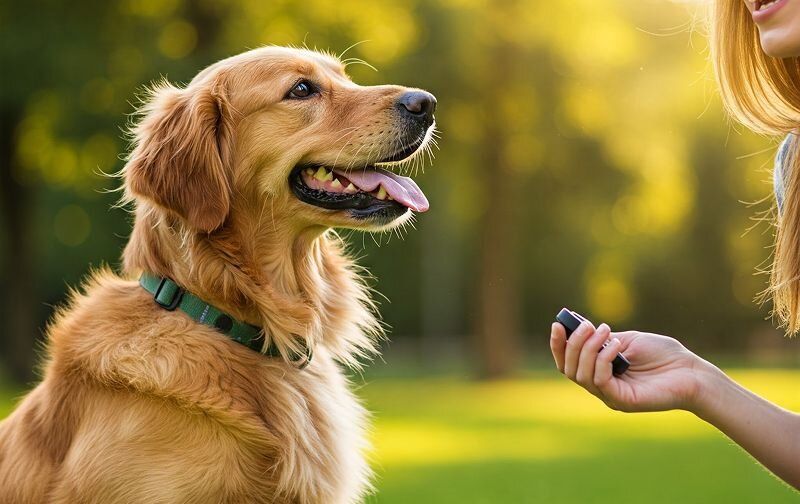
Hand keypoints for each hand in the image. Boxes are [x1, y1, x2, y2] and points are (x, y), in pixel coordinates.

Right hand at [549, 321, 717, 412]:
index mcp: (599, 371)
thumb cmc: (663, 355)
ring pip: (581, 374)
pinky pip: (600, 380)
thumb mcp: (625, 340)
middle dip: (574, 344)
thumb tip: (578, 331)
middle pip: (569, 368)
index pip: (568, 362)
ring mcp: (610, 396)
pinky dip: (603, 360)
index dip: (558, 345)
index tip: (557, 325)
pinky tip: (617, 346)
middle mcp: (601, 386)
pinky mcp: (621, 401)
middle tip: (588, 325)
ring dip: (588, 348)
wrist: (691, 371)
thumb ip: (601, 340)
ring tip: (605, 330)